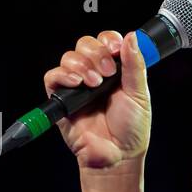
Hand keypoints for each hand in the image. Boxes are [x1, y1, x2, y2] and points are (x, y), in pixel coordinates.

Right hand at [43, 29, 151, 169]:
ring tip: (95, 84)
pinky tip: (77, 83)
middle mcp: (94, 74)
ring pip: (69, 57)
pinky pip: (52, 77)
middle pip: (85, 44)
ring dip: (82, 65)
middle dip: (96, 53)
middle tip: (107, 73)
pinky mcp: (61, 99)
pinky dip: (63, 75)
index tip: (116, 50)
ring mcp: (77, 86)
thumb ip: (135, 65)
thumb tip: (132, 37)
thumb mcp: (139, 94)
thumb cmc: (131, 129)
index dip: (108, 40)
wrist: (118, 155)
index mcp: (114, 70)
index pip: (105, 41)